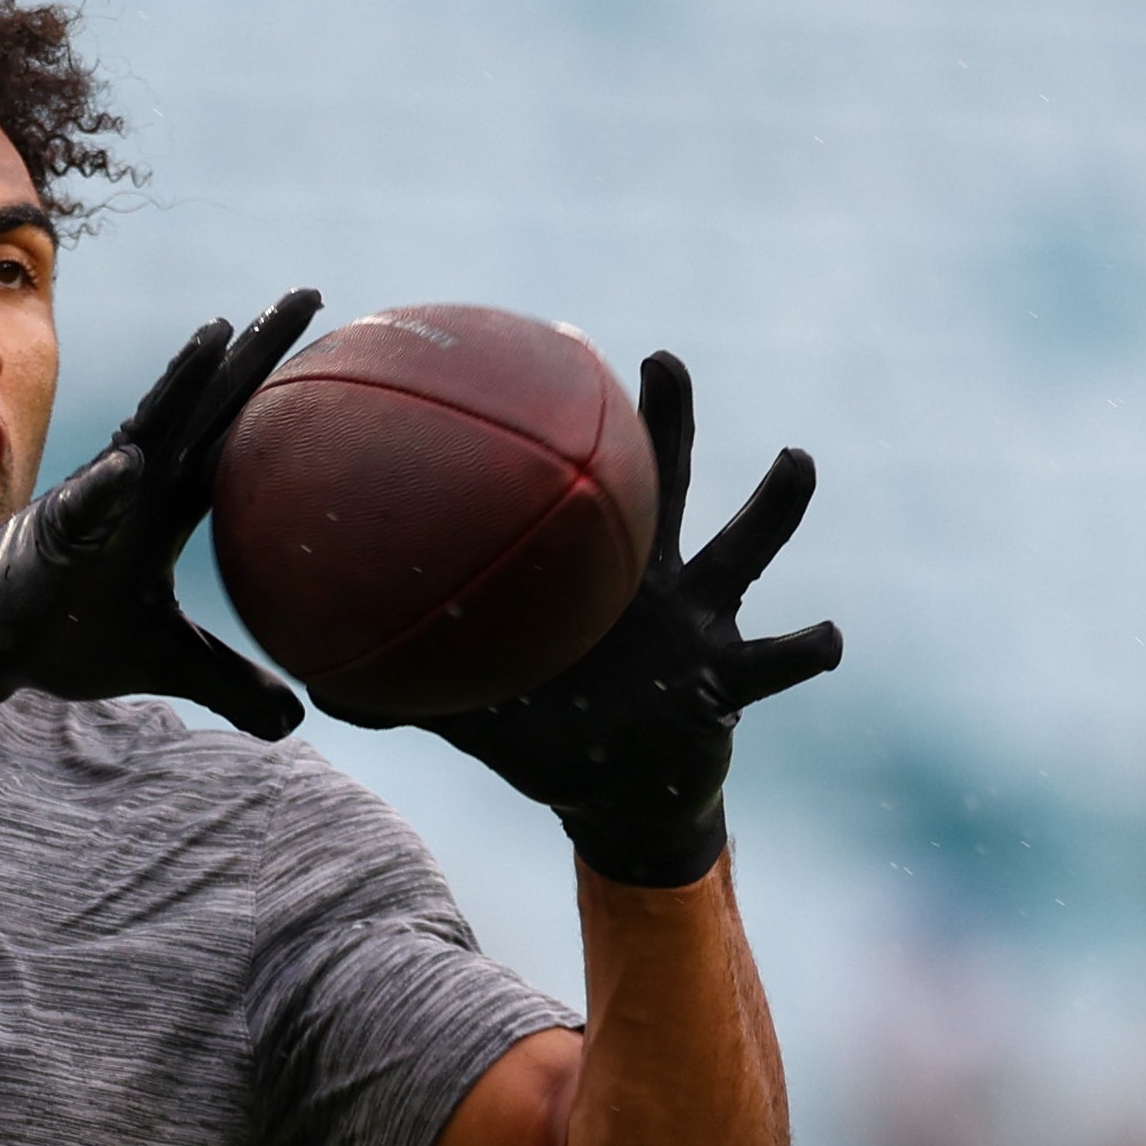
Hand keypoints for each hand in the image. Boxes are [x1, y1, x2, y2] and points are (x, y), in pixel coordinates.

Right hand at [0, 289, 322, 741]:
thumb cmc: (79, 634)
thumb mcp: (172, 664)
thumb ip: (233, 684)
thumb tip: (296, 724)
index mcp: (174, 502)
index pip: (240, 431)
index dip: (283, 384)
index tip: (338, 333)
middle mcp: (142, 485)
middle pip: (207, 405)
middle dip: (253, 350)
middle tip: (306, 294)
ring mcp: (98, 503)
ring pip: (146, 430)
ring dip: (180, 384)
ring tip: (217, 334)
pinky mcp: (54, 538)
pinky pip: (83, 510)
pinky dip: (106, 487)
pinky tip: (129, 466)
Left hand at [336, 351, 841, 886]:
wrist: (621, 795)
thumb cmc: (553, 737)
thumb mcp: (480, 713)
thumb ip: (414, 694)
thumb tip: (318, 689)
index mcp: (595, 574)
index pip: (586, 485)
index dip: (575, 428)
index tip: (561, 351)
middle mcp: (657, 582)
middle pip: (668, 485)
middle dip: (668, 422)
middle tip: (664, 360)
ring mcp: (703, 623)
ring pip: (745, 550)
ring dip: (774, 506)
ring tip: (795, 459)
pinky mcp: (732, 681)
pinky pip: (776, 660)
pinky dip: (805, 646)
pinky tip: (828, 633)